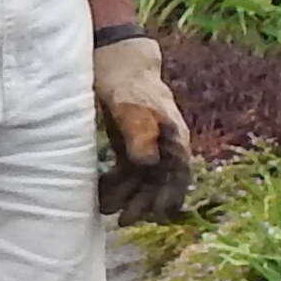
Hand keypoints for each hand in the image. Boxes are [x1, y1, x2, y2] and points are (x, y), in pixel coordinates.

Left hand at [93, 31, 194, 221]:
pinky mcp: (129, 143)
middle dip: (144, 203)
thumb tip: (149, 165)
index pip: (178, 173)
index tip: (156, 216)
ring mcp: (147, 143)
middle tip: (124, 221)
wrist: (115, 58)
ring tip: (106, 210)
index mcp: (172, 135)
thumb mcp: (129, 105)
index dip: (170, 196)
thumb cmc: (125, 79)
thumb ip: (139, 133)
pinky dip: (117, 184)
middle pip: (160, 181)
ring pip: (143, 179)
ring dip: (128, 196)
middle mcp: (164, 143)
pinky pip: (127, 170)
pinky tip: (102, 193)